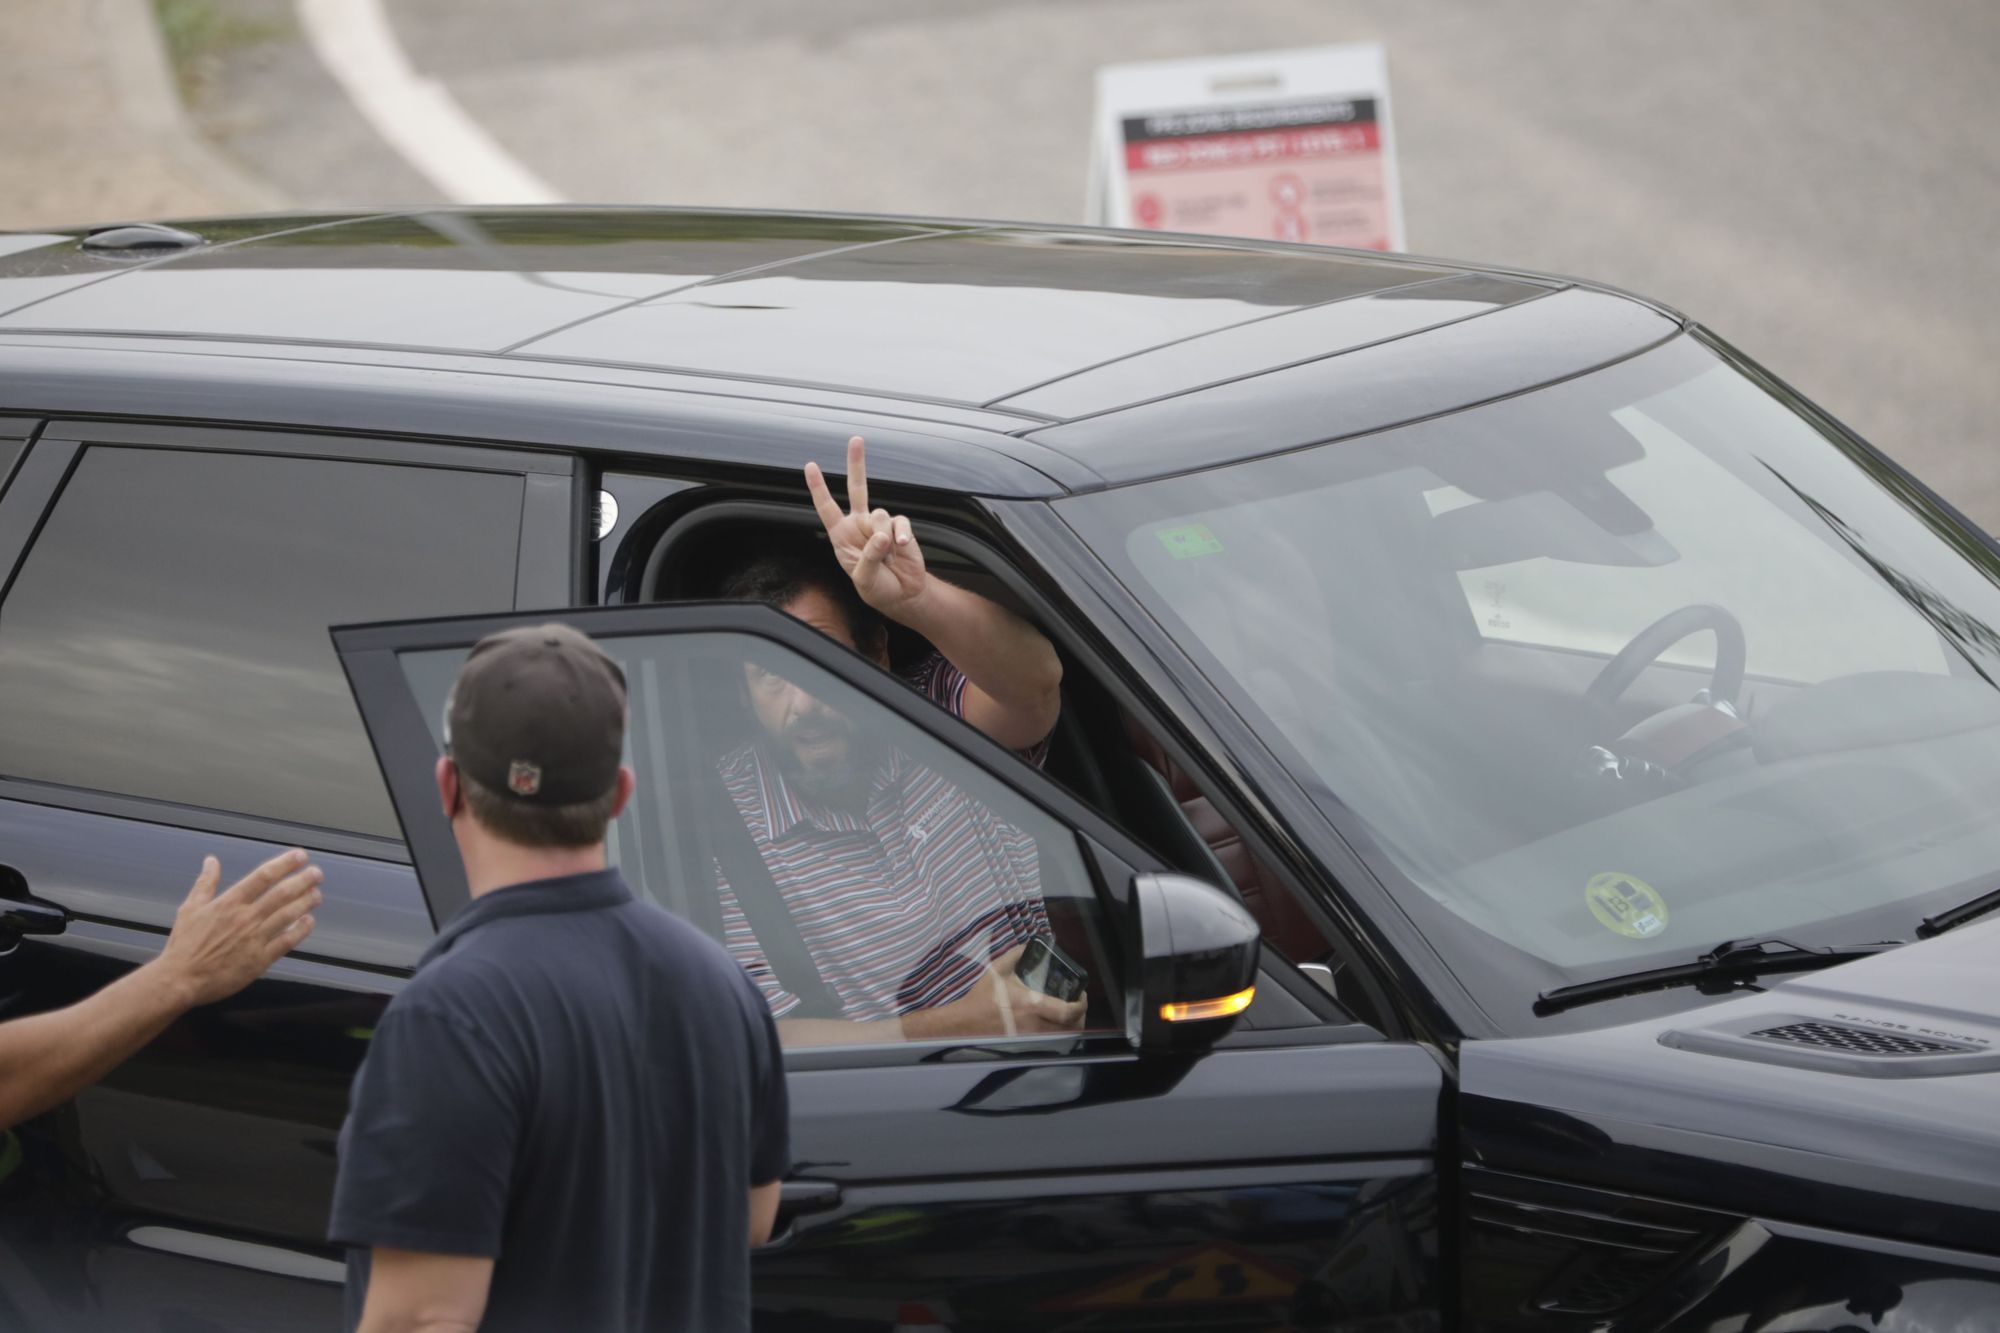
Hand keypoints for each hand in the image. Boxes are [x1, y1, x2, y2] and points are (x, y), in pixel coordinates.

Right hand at [153, 851, 320, 1006]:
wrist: (180, 980)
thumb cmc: (183, 946)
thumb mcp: (190, 908)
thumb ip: (205, 883)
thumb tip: (211, 860)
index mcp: (228, 903)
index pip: (263, 876)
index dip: (285, 864)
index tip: (300, 856)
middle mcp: (245, 918)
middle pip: (282, 894)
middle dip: (303, 881)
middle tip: (317, 873)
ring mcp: (254, 939)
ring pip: (288, 915)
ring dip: (306, 903)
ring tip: (317, 894)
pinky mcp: (260, 960)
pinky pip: (286, 942)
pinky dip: (301, 930)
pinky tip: (309, 922)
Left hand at [804, 435, 927, 615]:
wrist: (902, 594)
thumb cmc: (876, 588)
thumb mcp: (865, 579)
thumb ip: (870, 557)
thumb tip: (882, 534)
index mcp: (841, 536)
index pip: (827, 508)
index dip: (818, 488)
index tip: (810, 466)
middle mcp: (859, 525)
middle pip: (857, 488)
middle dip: (857, 463)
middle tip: (856, 440)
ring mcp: (879, 525)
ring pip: (880, 515)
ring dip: (884, 539)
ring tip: (888, 559)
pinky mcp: (899, 527)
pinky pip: (900, 522)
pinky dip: (902, 535)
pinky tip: (902, 548)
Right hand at [940, 944, 1085, 1036]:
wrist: (966, 1023)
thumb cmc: (983, 998)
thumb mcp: (998, 970)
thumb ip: (1016, 954)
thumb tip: (1029, 946)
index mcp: (1032, 1006)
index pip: (1068, 1011)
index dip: (1081, 1004)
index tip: (1080, 995)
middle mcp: (1036, 1026)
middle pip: (1072, 1029)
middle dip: (1080, 1017)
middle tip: (1077, 1004)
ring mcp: (1033, 1040)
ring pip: (1064, 1039)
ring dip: (1071, 1027)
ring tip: (1068, 1015)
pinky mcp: (1028, 1047)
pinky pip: (1052, 1045)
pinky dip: (1059, 1036)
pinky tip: (1055, 1026)